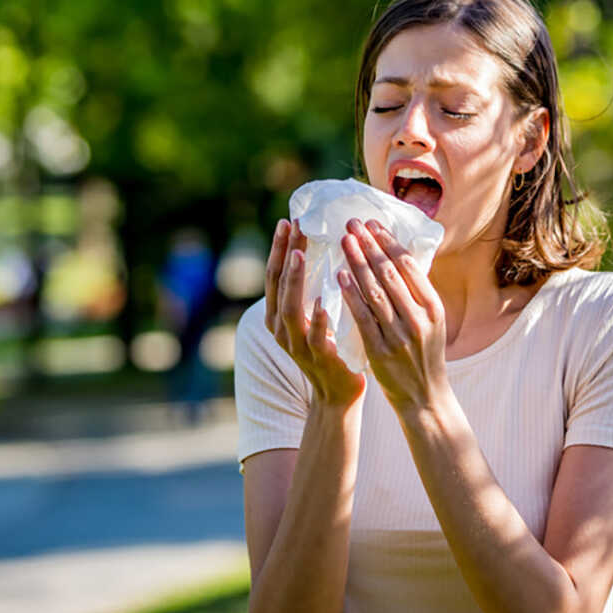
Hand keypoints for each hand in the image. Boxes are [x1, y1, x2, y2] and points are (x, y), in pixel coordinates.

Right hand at [265, 218, 365, 407]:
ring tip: (301, 253)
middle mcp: (281, 328)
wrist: (338, 392)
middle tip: (294, 225)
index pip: (275, 275)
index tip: (288, 220)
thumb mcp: (315, 315)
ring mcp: (297, 344)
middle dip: (286, 253)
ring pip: (290, 308)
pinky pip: (315, 337)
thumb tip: (322, 249)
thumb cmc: (331, 346)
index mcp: (278, 315)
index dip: (280, 248)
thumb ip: (313, 289)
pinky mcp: (318, 358)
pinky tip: (322, 301)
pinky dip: (318, 319)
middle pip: (278, 285)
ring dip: (295, 279)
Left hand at [338, 218, 447, 416]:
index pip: (410, 266)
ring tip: (345, 241)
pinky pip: (363, 317)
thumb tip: (398, 256)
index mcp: (434, 307)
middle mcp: (419, 319)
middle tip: (353, 224)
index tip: (373, 224)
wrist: (424, 397)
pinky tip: (340, 276)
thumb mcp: (431, 322)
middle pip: (391, 273)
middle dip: (370, 245)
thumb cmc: (424, 354)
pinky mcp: (380, 351)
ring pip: (375, 291)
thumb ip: (416, 294)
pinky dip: (351, 295)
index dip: (389, 242)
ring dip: (358, 263)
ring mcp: (400, 336)